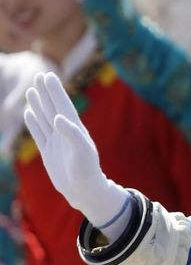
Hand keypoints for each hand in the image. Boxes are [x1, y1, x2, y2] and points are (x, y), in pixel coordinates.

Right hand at [24, 72, 129, 238]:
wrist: (83, 189)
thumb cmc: (86, 170)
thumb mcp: (82, 151)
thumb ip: (71, 133)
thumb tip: (57, 117)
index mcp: (75, 128)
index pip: (63, 105)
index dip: (56, 91)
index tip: (48, 76)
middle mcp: (65, 131)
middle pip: (53, 107)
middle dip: (47, 92)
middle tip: (40, 75)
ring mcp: (56, 141)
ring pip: (44, 117)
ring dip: (38, 103)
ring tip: (32, 90)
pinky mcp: (49, 151)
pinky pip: (39, 133)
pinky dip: (33, 122)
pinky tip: (29, 112)